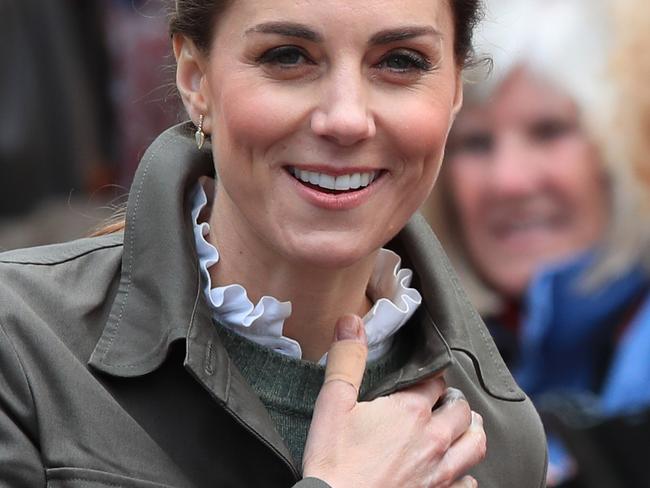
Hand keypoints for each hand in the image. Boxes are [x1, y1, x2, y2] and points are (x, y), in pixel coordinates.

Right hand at [303, 314, 485, 487]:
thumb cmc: (334, 461)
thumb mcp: (334, 403)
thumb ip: (348, 359)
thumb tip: (351, 321)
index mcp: (411, 411)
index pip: (435, 381)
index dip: (427, 378)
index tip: (418, 381)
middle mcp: (434, 439)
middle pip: (462, 409)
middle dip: (452, 401)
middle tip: (438, 401)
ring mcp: (441, 472)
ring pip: (475, 444)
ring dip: (470, 431)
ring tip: (458, 426)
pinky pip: (469, 482)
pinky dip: (465, 472)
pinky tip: (452, 469)